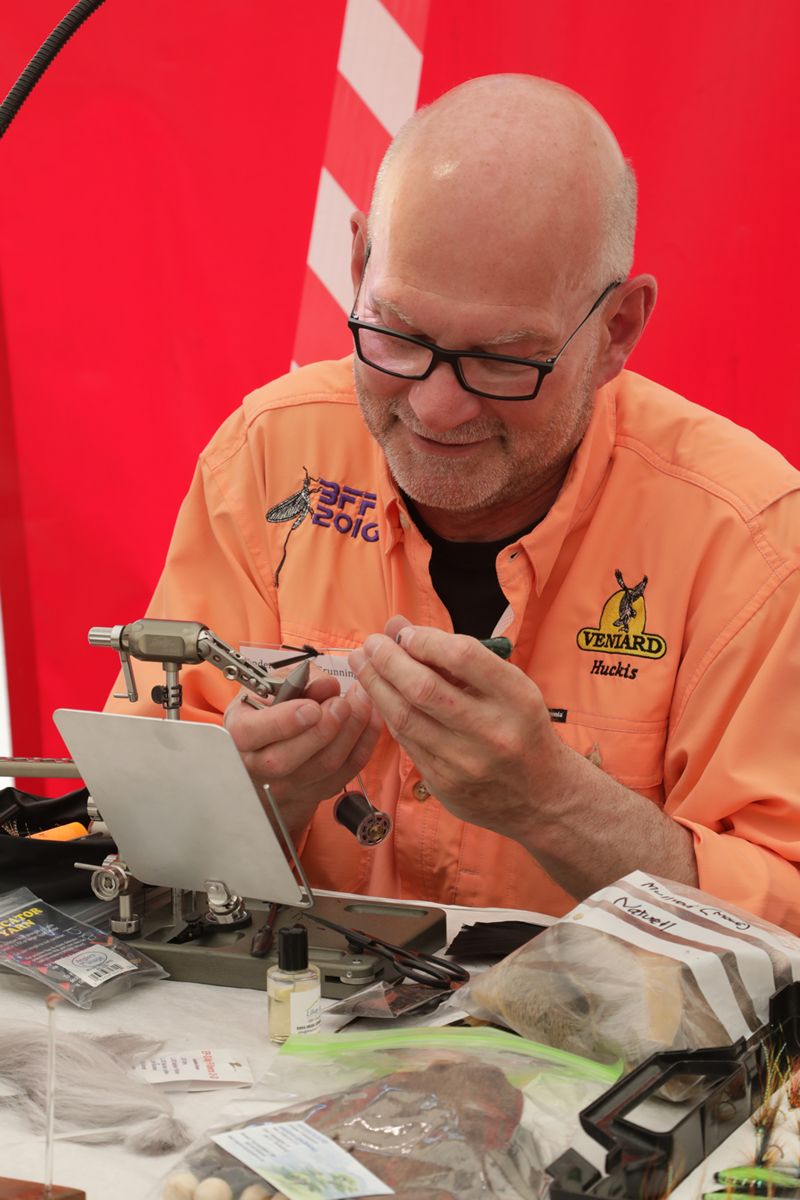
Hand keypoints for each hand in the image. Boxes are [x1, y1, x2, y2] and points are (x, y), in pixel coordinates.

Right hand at [223, 668, 382, 835]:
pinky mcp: (318, 791)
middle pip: (289, 760)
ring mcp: (289, 785)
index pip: (251, 734)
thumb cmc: (270, 708)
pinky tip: (372, 717)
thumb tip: (327, 685)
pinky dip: (365, 743)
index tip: (311, 707)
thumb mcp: (272, 685)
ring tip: (362, 699)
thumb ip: (298, 680)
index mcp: (240, 734)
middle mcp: (258, 766)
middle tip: (343, 703)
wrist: (273, 745)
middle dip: (323, 730)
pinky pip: (348, 772)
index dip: (284, 722)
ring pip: (324, 767)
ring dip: (351, 731)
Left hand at [348, 617, 566, 837]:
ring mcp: (466, 762)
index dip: (425, 640)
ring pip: (405, 718)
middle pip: (424, 688)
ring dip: (376, 685)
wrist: (542, 796)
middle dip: (388, 660)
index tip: (405, 634)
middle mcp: (492, 731)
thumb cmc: (521, 728)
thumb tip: (400, 627)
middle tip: (371, 643)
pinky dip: (388, 714)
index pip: (463, 656)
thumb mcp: (510, 687)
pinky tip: (377, 695)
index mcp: (516, 698)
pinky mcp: (445, 784)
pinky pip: (406, 742)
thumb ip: (457, 657)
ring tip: (361, 663)